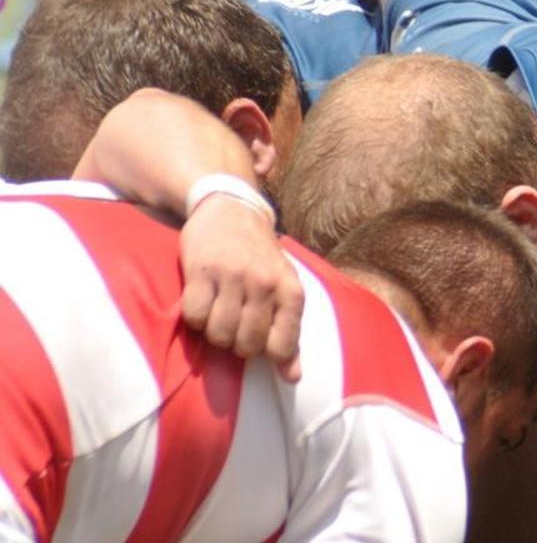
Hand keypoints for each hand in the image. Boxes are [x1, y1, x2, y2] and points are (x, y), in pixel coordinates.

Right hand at [180, 195, 303, 380]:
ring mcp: (232, 277)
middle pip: (247, 345)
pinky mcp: (200, 271)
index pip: (281, 347)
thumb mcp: (285, 288)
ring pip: (220, 335)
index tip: (259, 342)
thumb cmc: (262, 257)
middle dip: (238, 344)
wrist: (232, 209)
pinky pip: (194, 317)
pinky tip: (202, 303)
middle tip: (235, 326)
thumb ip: (289, 332)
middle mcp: (264, 284)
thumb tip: (293, 377)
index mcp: (291, 291)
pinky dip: (195, 319)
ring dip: (215, 334)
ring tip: (218, 315)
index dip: (267, 354)